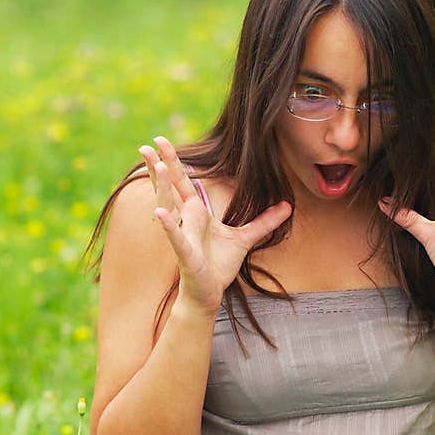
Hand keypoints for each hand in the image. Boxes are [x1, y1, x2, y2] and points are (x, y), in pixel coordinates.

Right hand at [139, 136, 291, 315]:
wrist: (209, 293)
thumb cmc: (219, 266)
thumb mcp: (246, 239)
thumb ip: (265, 222)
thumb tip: (287, 207)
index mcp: (196, 213)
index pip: (183, 182)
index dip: (173, 162)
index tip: (161, 141)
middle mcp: (186, 220)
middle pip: (170, 187)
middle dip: (159, 166)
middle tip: (147, 144)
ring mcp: (183, 235)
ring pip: (168, 206)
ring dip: (162, 187)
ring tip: (155, 167)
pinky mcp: (186, 254)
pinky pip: (176, 237)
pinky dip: (169, 225)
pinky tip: (159, 212)